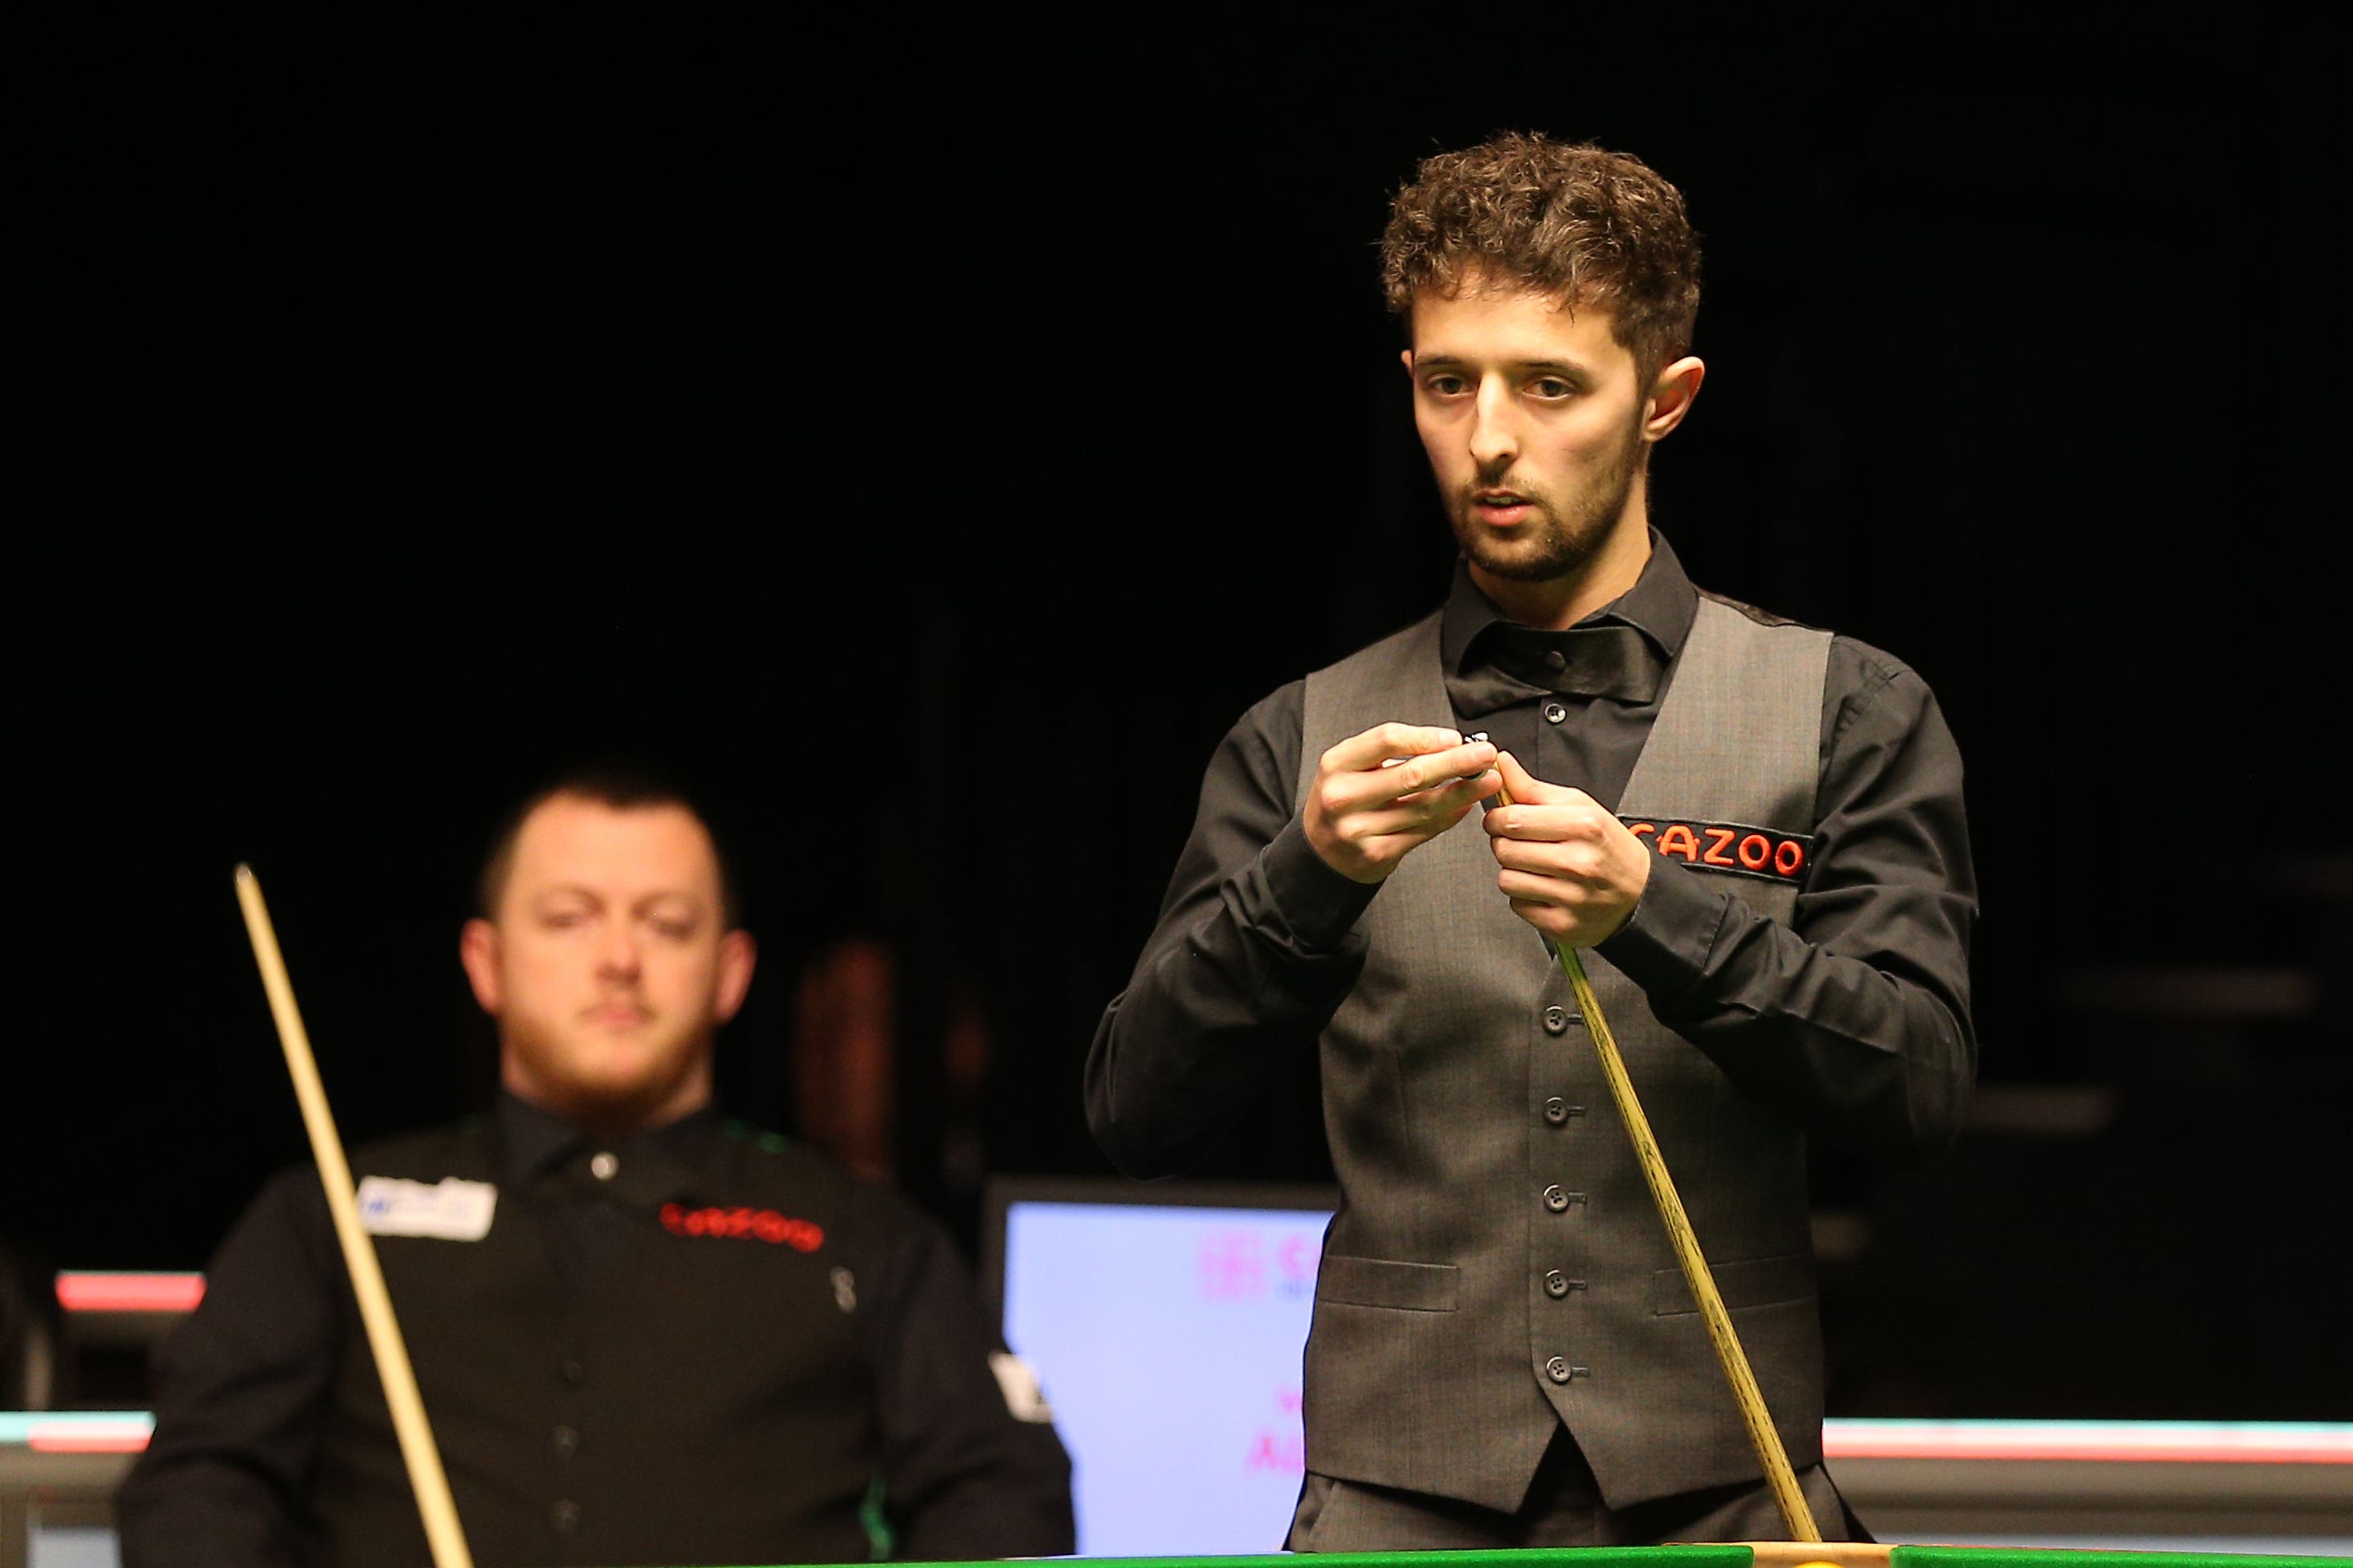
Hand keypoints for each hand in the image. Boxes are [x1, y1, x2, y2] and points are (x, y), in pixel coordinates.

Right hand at [1304, 723, 1500, 883]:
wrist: (1321, 849)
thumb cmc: (1346, 798)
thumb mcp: (1353, 766)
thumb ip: (1394, 753)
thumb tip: (1451, 746)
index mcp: (1337, 764)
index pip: (1386, 740)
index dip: (1426, 738)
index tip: (1455, 737)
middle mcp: (1344, 796)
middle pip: (1411, 774)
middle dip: (1457, 763)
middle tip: (1486, 755)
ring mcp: (1359, 829)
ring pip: (1423, 807)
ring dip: (1462, 793)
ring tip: (1487, 781)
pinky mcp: (1376, 854)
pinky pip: (1423, 832)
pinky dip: (1449, 817)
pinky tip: (1464, 806)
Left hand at [1484, 751, 1650, 946]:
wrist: (1639, 893)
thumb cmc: (1606, 845)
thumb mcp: (1580, 806)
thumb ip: (1534, 788)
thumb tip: (1502, 762)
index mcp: (1584, 825)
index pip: (1513, 819)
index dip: (1497, 817)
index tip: (1502, 818)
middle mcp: (1579, 862)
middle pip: (1505, 849)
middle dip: (1504, 843)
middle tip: (1520, 842)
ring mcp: (1571, 897)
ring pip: (1506, 879)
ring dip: (1512, 871)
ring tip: (1534, 866)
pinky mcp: (1562, 924)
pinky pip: (1517, 905)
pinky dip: (1524, 896)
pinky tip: (1545, 887)